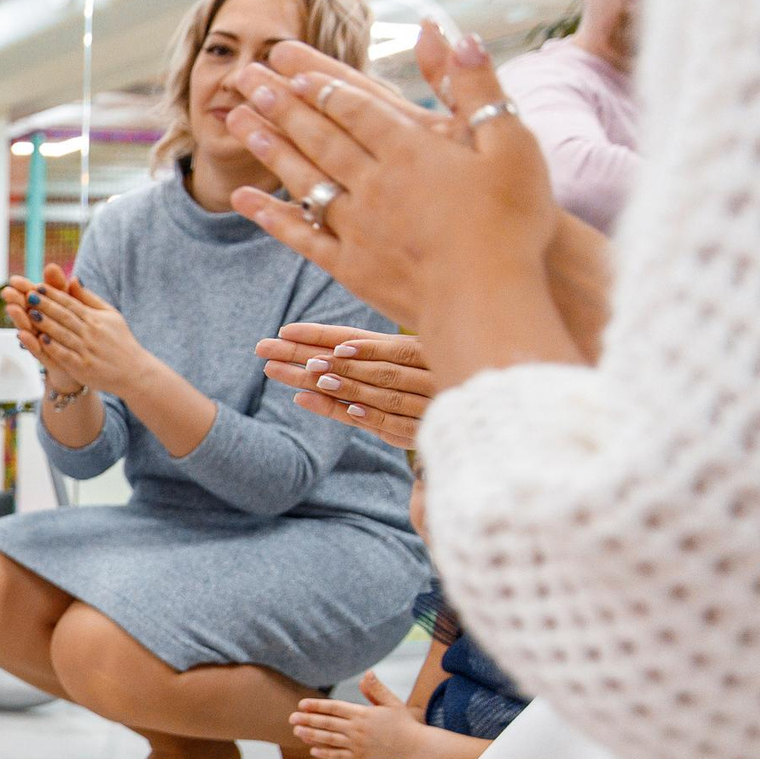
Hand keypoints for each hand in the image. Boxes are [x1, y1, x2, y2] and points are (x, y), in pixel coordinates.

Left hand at [19, 267, 156, 397]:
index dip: (54, 295)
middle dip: (45, 305)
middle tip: (28, 295)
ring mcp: (87, 350)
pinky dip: (53, 347)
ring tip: (29, 314)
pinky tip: (40, 340)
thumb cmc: (119, 340)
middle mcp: (91, 332)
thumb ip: (89, 298)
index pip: (71, 303)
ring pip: (63, 334)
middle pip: (64, 316)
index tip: (38, 286)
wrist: (134, 371)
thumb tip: (72, 279)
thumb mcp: (109, 315)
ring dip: (45, 324)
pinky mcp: (83, 367)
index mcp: (95, 318)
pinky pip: (66, 355)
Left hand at [222, 24, 557, 337]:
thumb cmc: (514, 223)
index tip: (290, 65)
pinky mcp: (350, 266)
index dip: (323, 83)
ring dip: (268, 147)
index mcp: (412, 151)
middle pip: (320, 135)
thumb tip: (458, 33)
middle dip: (281, 104)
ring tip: (237, 120)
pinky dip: (269, 214)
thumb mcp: (512, 143)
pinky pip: (301, 234)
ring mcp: (357, 226)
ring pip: (302, 177)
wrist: (489, 300)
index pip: (358, 107)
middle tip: (246, 78)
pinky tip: (243, 197)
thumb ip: (478, 88)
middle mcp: (375, 183)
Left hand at [258, 324, 433, 449]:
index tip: (284, 330)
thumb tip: (331, 349)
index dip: (320, 334)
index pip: (354, 338)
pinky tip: (350, 411)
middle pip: (354, 360)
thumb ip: (377, 354)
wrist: (491, 412)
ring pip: (376, 387)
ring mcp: (423, 397)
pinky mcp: (428, 428)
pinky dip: (373, 417)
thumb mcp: (414, 362)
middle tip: (268, 349)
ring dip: (344, 382)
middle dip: (308, 355)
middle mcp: (415, 367)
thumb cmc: (442, 384)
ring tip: (309, 374)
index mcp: (408, 348)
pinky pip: (397, 422)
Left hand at [290, 673, 421, 758]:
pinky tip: (312, 750)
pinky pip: (338, 756)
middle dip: (308, 720)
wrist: (414, 746)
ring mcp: (358, 745)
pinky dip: (325, 754)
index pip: (334, 707)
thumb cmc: (402, 722)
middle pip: (327, 723)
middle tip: (291, 718)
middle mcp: (358, 729)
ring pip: (329, 740)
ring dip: (311, 735)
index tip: (302, 704)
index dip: (317, 705)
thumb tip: (367, 674)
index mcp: (363, 714)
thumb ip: (376, 689)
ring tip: (296, 731)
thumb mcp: (391, 702)